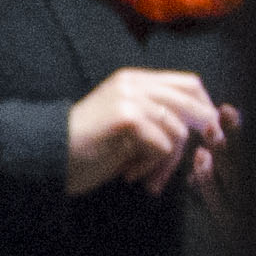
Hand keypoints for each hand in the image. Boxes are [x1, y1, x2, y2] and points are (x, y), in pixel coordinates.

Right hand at [68, 67, 231, 194]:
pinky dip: (151, 166)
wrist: (48, 156)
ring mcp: (129, 98)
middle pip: (190, 102)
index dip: (205, 107)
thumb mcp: (127, 124)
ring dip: (167, 161)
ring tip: (144, 174)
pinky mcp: (126, 117)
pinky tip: (129, 172)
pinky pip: (162, 146)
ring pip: (178, 131)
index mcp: (134, 80)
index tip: (207, 134)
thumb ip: (157, 117)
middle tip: (192, 159)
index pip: (188, 83)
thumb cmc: (87, 147)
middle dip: (199, 134)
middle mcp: (133, 83)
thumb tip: (204, 126)